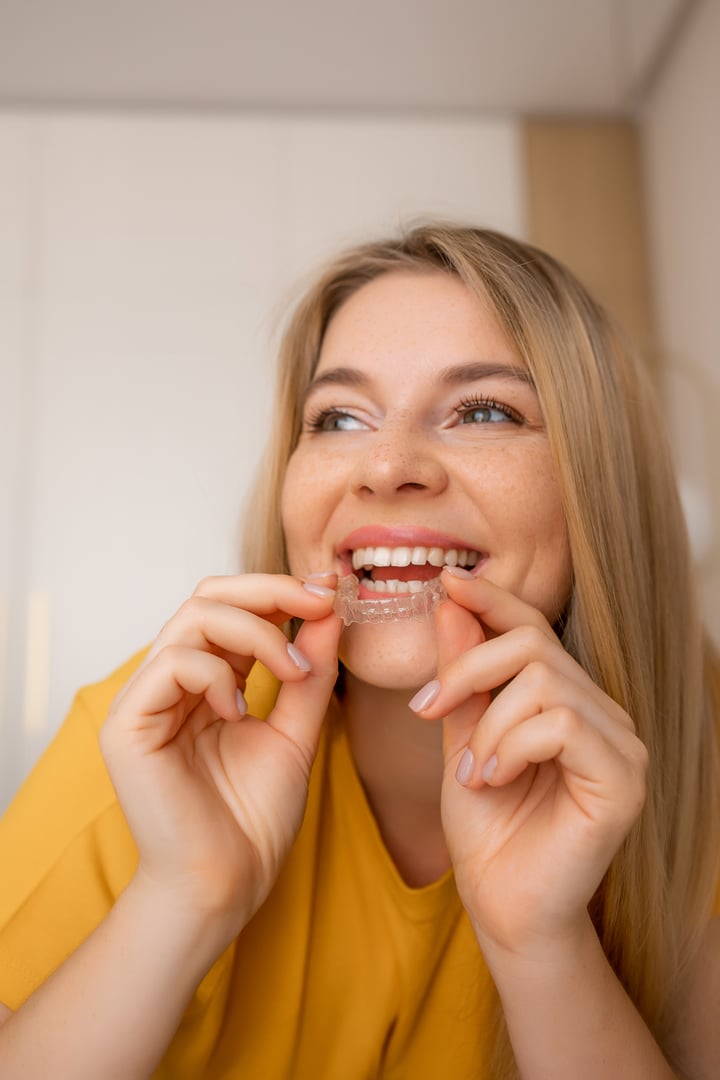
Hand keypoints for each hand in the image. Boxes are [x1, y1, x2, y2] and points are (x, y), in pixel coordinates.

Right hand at [100, 574, 340, 945]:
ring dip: (255, 633)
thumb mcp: (296, 731)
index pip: (231, 607)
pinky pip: (171, 663)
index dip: (278, 591)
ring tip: (290, 670)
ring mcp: (145, 699)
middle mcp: (171, 681)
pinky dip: (217, 673)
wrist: (225, 883)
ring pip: (191, 618)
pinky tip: (239, 709)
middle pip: (207, 597)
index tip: (330, 593)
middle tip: (317, 602)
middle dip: (268, 590)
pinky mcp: (126, 724)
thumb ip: (310, 673)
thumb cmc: (254, 817)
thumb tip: (329, 610)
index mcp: (207, 680)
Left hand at [413, 570, 647, 962]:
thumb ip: (462, 675)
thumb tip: (451, 602)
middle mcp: (602, 712)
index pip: (533, 626)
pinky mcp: (624, 778)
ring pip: (543, 682)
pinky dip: (511, 746)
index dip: (491, 599)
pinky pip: (561, 724)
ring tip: (473, 771)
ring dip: (488, 724)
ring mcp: (621, 744)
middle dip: (468, 668)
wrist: (504, 907)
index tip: (446, 582)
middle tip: (427, 709)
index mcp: (567, 698)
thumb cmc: (485, 827)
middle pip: (533, 643)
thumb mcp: (461, 737)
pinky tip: (494, 780)